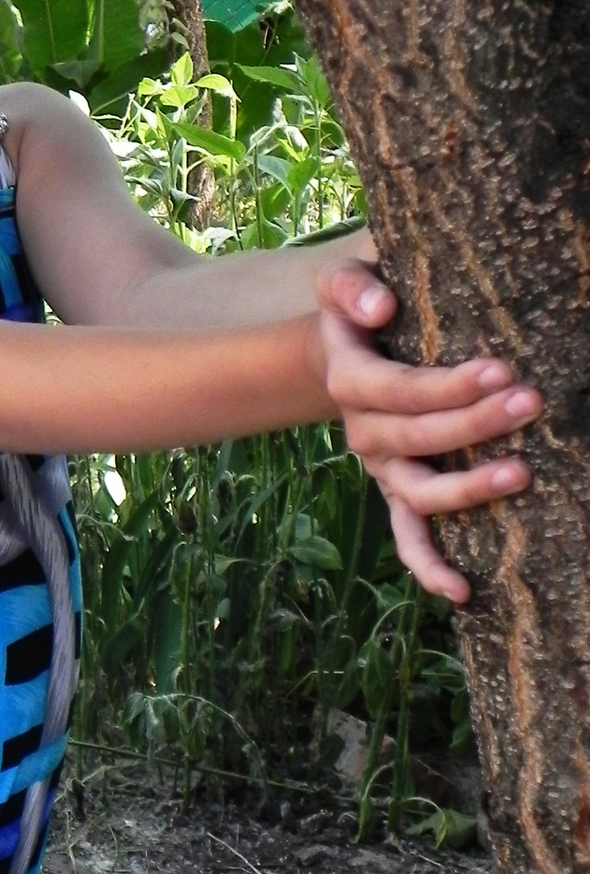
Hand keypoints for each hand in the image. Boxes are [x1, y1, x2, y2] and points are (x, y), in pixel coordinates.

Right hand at [314, 260, 541, 603]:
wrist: (342, 350)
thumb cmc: (357, 311)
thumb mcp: (342, 282)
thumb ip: (352, 285)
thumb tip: (380, 307)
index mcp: (349, 380)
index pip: (402, 389)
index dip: (449, 386)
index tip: (500, 369)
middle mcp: (362, 432)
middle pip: (420, 438)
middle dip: (477, 424)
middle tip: (531, 402)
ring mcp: (381, 469)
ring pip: (421, 493)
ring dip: (470, 489)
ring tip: (524, 474)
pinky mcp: (395, 492)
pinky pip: (407, 537)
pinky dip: (428, 567)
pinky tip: (463, 591)